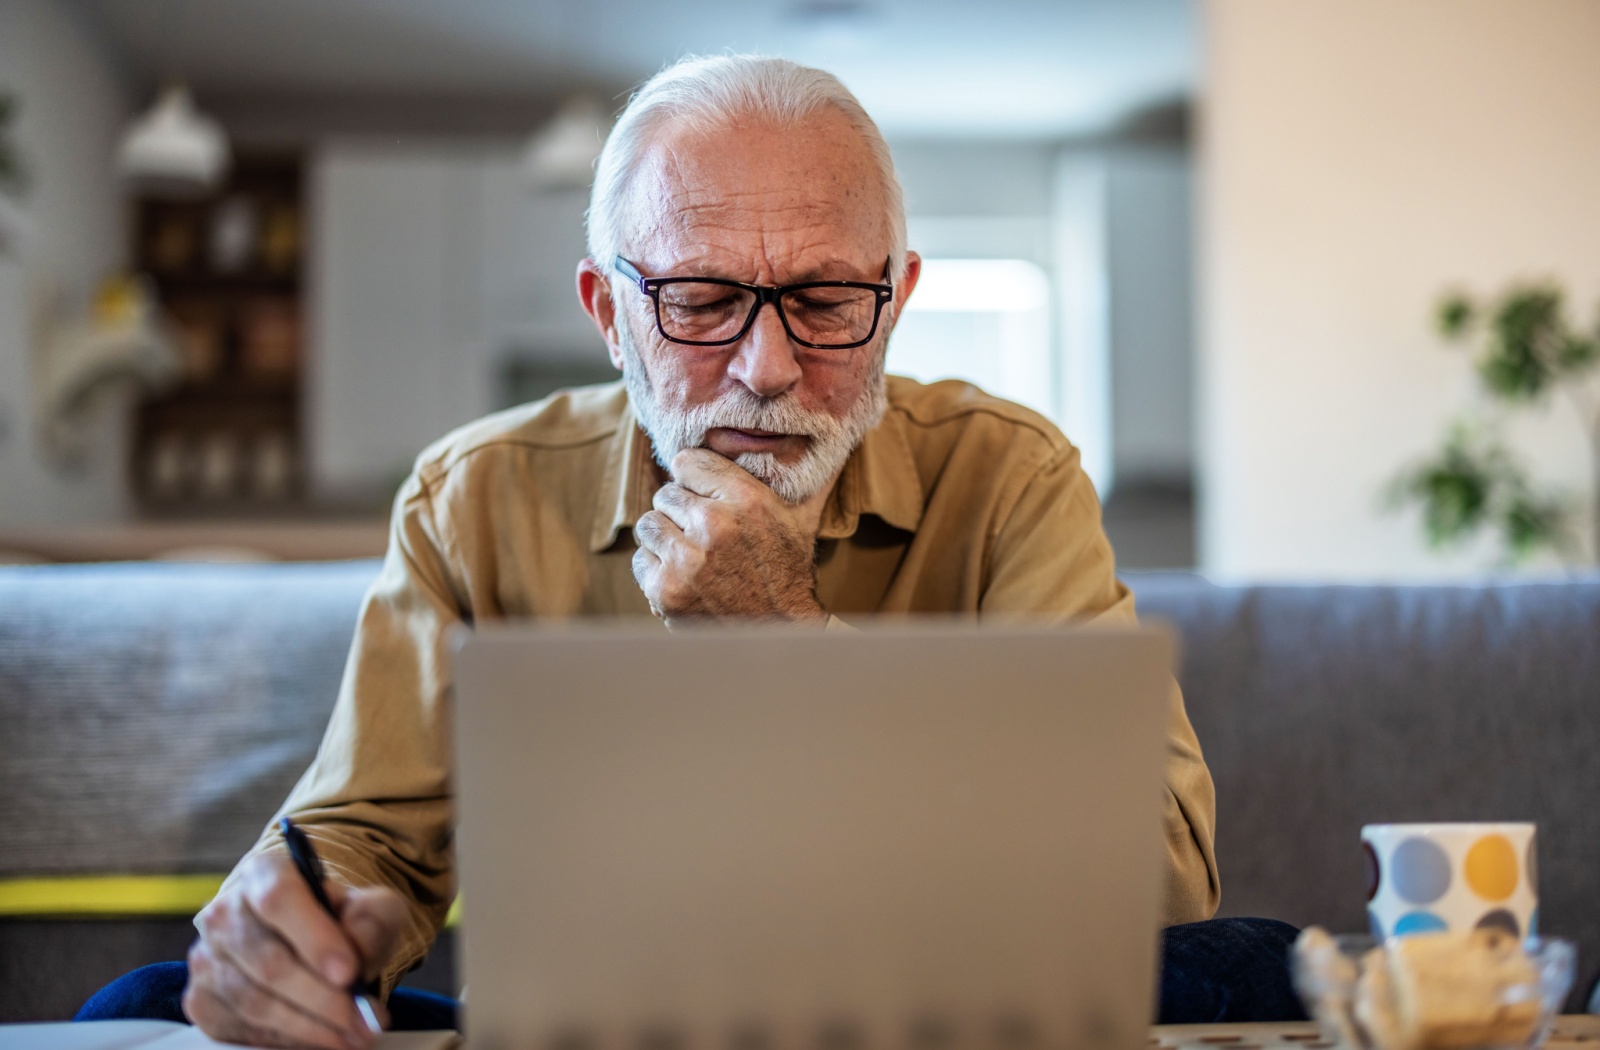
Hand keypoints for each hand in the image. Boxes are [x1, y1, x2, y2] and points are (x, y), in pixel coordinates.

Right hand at [185, 852, 408, 1047]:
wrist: (305, 940)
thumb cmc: (340, 921)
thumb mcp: (372, 907)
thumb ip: (372, 920)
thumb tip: (357, 952)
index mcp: (264, 875)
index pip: (279, 900)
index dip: (314, 939)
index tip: (348, 973)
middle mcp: (224, 914)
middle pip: (268, 962)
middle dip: (323, 999)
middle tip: (364, 1022)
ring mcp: (207, 959)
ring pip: (254, 1001)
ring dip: (309, 1027)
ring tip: (354, 1036)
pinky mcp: (201, 1001)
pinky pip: (240, 1029)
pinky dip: (283, 1040)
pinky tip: (319, 1039)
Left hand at [633, 448, 827, 625]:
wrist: (779, 634)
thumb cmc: (786, 572)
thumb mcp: (797, 518)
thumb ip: (797, 476)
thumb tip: (839, 430)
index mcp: (746, 499)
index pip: (687, 461)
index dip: (692, 477)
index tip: (699, 491)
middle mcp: (714, 524)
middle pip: (665, 493)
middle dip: (680, 511)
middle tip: (701, 533)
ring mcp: (686, 560)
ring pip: (649, 525)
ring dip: (665, 538)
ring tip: (690, 554)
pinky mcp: (666, 590)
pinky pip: (641, 560)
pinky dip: (656, 568)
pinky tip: (682, 577)